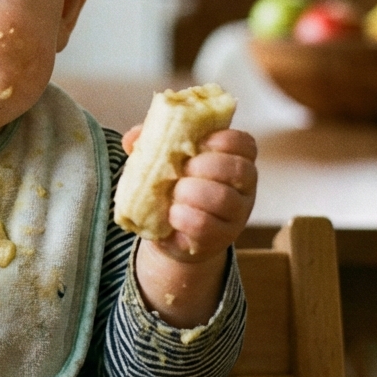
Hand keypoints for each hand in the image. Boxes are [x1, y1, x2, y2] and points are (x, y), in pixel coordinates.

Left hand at [122, 125, 257, 263]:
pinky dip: (186, 218)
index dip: (225, 140)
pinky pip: (207, 227)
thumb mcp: (165, 160)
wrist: (171, 232)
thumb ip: (153, 143)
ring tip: (175, 194)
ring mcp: (235, 215)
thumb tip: (131, 138)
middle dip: (207, 166)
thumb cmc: (174, 186)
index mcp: (234, 160)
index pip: (245, 144)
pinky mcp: (220, 238)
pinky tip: (173, 215)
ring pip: (225, 199)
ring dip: (195, 192)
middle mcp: (242, 188)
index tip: (200, 143)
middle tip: (183, 170)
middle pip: (240, 170)